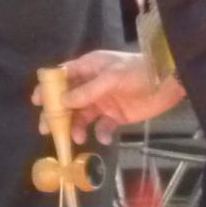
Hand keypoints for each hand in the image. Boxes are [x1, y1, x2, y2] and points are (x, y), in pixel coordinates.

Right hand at [47, 50, 186, 144]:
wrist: (169, 82)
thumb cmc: (138, 72)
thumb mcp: (111, 78)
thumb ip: (87, 91)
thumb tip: (62, 101)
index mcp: (89, 68)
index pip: (62, 76)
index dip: (48, 88)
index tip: (37, 101)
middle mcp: (92, 85)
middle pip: (68, 100)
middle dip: (57, 114)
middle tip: (48, 130)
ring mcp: (103, 101)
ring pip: (81, 116)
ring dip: (77, 127)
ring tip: (78, 138)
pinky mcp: (116, 116)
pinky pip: (101, 126)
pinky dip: (100, 133)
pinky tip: (105, 136)